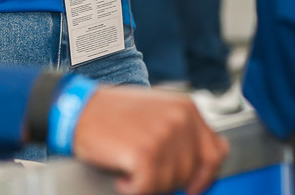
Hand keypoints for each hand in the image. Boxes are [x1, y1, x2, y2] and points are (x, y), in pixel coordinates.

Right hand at [73, 87, 228, 194]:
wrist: (78, 109)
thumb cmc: (113, 113)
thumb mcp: (158, 111)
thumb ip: (184, 131)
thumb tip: (207, 162)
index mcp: (187, 108)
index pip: (216, 153)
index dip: (205, 175)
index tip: (193, 186)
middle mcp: (180, 120)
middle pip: (192, 174)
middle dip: (169, 179)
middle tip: (144, 168)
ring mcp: (164, 137)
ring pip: (170, 184)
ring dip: (148, 183)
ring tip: (129, 163)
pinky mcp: (145, 154)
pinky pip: (147, 190)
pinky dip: (131, 188)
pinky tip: (121, 173)